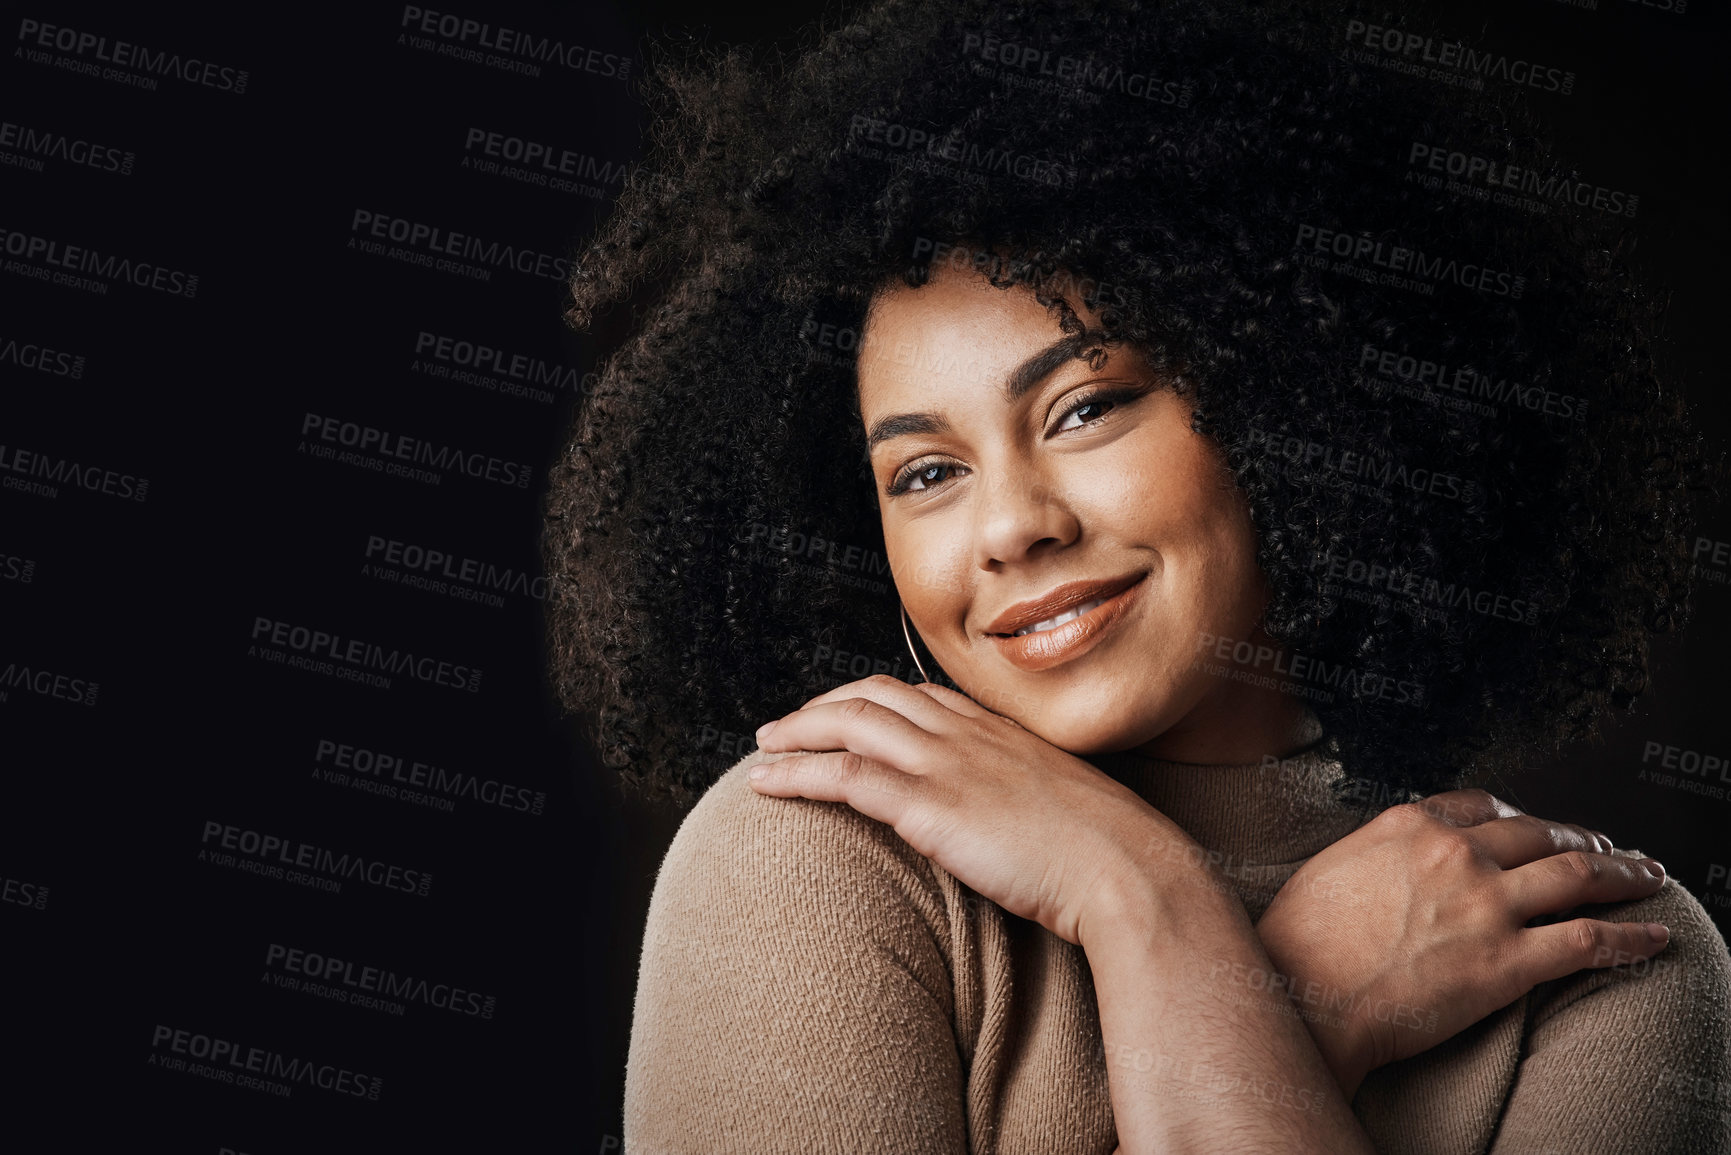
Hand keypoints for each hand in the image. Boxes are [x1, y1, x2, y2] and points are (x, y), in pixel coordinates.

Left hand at [747, 675, 1194, 945]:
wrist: (1131, 871)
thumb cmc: (1111, 855)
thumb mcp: (1068, 808)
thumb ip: (1029, 800)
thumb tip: (1013, 820)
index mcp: (1001, 730)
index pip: (919, 694)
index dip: (869, 700)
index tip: (842, 714)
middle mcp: (969, 734)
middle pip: (873, 696)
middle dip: (821, 706)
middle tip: (785, 727)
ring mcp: (948, 764)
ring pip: (848, 725)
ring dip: (795, 733)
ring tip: (762, 750)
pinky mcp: (930, 806)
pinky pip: (845, 776)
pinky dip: (796, 774)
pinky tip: (766, 784)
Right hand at [1255, 788, 1669, 1097]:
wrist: (1303, 995)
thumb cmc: (1299, 940)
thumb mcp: (1331, 865)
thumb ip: (1376, 851)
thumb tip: (1390, 859)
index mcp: (1410, 825)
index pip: (1484, 805)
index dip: (1521, 815)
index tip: (1537, 825)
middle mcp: (1456, 854)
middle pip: (1541, 833)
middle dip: (1582, 837)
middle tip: (1606, 847)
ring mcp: (1486, 905)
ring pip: (1579, 874)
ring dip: (1624, 872)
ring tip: (1648, 876)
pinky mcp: (1508, 961)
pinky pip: (1589, 941)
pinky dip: (1631, 937)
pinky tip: (1654, 937)